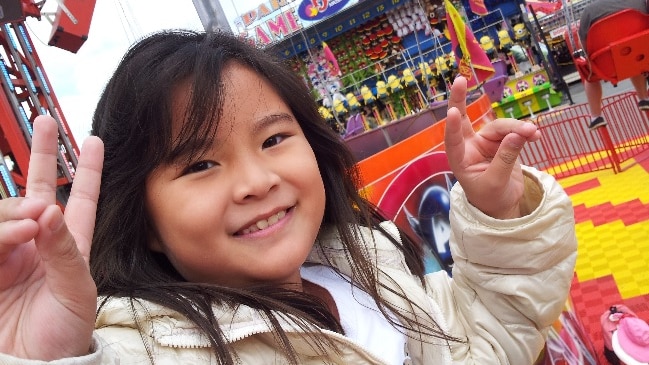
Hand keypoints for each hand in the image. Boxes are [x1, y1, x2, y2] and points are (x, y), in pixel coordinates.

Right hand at [0, 115, 103, 359]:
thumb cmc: (66, 333)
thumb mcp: (75, 291)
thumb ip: (63, 251)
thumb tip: (49, 209)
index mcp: (70, 246)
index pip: (80, 198)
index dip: (87, 169)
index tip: (95, 139)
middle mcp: (39, 243)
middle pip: (36, 189)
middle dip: (43, 152)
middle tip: (46, 125)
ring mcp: (9, 253)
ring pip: (5, 212)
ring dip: (14, 212)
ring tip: (28, 226)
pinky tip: (11, 235)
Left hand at [444, 76, 540, 218]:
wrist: (502, 204)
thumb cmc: (490, 197)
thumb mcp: (496, 182)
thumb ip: (505, 159)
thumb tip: (516, 135)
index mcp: (460, 159)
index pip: (453, 140)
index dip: (452, 126)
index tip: (453, 111)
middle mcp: (469, 146)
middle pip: (464, 118)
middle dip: (462, 98)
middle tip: (461, 78)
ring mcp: (485, 141)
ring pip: (500, 126)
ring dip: (516, 127)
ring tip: (532, 133)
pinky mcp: (501, 141)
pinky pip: (513, 131)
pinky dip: (524, 132)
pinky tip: (535, 134)